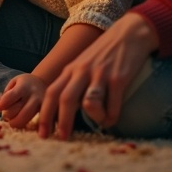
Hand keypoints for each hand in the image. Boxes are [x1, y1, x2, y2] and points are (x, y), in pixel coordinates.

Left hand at [0, 73, 46, 129]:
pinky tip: (24, 123)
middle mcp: (34, 96)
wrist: (45, 83)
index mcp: (24, 86)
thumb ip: (6, 93)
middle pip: (17, 111)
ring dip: (15, 122)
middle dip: (7, 116)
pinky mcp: (47, 114)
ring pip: (25, 119)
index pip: (10, 96)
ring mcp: (42, 105)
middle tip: (6, 115)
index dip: (1, 105)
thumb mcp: (14, 82)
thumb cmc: (25, 84)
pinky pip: (35, 125)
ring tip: (13, 120)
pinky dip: (27, 126)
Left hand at [38, 13, 157, 139]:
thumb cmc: (104, 53)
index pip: (51, 92)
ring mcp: (100, 74)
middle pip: (65, 99)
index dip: (45, 113)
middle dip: (61, 121)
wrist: (128, 33)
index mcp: (71, 69)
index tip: (42, 131)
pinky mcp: (119, 78)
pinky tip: (112, 119)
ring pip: (89, 103)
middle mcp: (82, 71)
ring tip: (99, 122)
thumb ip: (72, 81)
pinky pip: (112, 104)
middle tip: (61, 137)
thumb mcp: (82, 64)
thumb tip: (63, 108)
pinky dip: (111, 117)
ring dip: (94, 118)